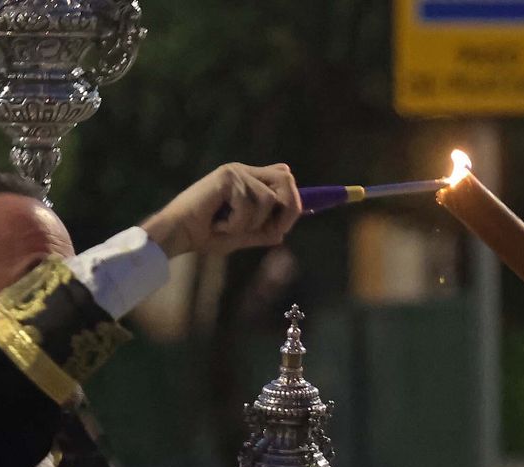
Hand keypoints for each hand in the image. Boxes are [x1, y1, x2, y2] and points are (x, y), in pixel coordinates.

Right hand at [141, 163, 301, 258]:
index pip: (284, 177)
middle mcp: (245, 172)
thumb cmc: (205, 236)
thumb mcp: (241, 236)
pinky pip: (252, 206)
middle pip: (288, 182)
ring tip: (227, 227)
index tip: (346, 194)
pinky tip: (218, 222)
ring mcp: (236, 172)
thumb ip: (262, 231)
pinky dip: (237, 224)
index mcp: (249, 182)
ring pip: (270, 201)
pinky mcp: (228, 177)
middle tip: (269, 232)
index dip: (306, 188)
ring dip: (252, 225)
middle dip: (288, 212)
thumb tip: (283, 233)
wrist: (178, 236)